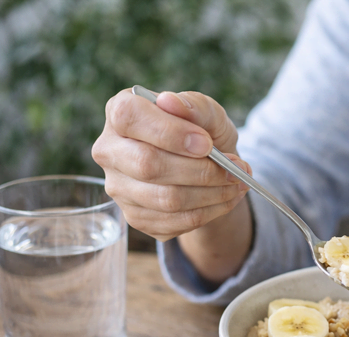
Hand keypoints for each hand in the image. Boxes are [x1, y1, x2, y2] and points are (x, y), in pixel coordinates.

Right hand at [92, 88, 249, 241]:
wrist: (208, 167)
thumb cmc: (202, 132)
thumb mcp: (208, 113)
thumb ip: (195, 105)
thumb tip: (171, 102)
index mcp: (120, 112)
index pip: (129, 117)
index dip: (169, 132)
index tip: (206, 143)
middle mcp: (110, 151)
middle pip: (147, 165)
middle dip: (201, 170)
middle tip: (235, 168)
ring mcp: (119, 188)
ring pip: (166, 198)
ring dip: (212, 193)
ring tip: (238, 183)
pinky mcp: (136, 217)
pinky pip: (176, 221)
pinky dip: (211, 211)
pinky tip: (228, 198)